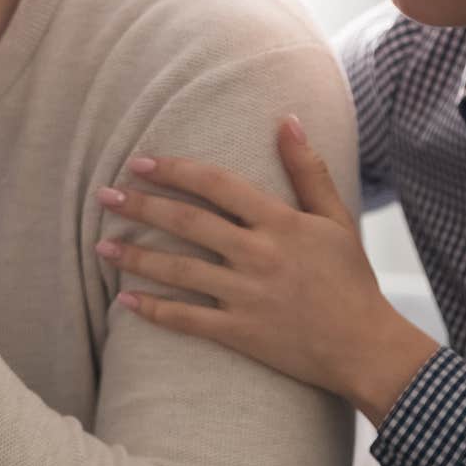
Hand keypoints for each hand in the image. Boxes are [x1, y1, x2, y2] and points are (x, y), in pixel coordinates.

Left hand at [94, 116, 438, 423]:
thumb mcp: (336, 218)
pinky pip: (188, 320)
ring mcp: (246, 295)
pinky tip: (124, 301)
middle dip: (141, 207)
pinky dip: (154, 310)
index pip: (217, 185)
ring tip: (101, 245)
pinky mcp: (240, 332)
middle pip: (188, 223)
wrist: (365, 347)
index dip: (175, 171)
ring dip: (135, 257)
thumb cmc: (351, 279)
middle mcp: (258, 255)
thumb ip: (307, 169)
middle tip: (104, 195)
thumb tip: (288, 119)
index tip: (140, 163)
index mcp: (280, 222)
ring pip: (179, 271)